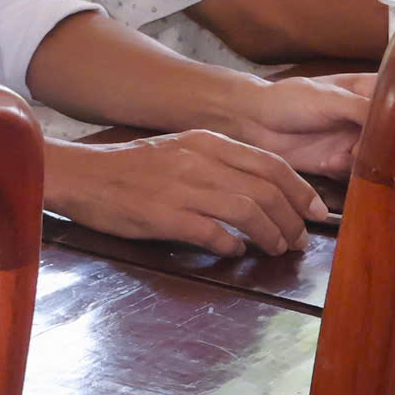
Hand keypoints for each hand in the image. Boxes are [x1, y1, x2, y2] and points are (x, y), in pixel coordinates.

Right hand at [47, 131, 330, 255]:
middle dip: (292, 219)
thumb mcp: (178, 150)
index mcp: (206, 142)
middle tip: (299, 240)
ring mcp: (182, 188)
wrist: (79, 175)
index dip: (301, 191)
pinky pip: (212, 233)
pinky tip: (235, 252)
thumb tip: (257, 191)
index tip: (315, 212)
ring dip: (270, 235)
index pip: (271, 164)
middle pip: (267, 190)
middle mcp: (199, 161)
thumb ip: (217, 164)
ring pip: (248, 211)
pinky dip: (232, 246)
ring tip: (276, 249)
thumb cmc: (127, 167)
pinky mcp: (164, 215)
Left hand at [219, 75, 375, 176]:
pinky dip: (348, 172)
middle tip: (367, 149)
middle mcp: (370, 118)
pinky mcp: (342, 163)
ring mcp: (357, 141)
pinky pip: (359, 174)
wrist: (252, 122)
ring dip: (366, 162)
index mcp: (372, 92)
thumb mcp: (327, 98)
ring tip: (342, 157)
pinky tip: (328, 163)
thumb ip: (361, 108)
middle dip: (389, 148)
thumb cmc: (288, 100)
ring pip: (382, 158)